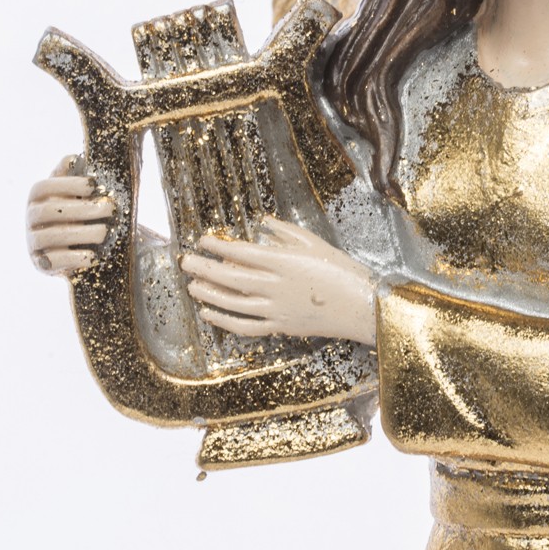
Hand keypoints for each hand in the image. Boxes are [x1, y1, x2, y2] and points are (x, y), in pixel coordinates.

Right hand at [26, 161, 114, 273]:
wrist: (79, 247)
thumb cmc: (79, 213)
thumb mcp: (76, 194)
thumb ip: (73, 176)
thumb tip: (73, 157)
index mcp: (37, 198)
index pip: (43, 187)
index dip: (66, 185)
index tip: (93, 185)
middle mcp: (30, 219)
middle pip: (48, 211)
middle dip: (81, 209)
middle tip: (109, 208)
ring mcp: (33, 242)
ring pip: (50, 236)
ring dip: (80, 233)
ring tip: (104, 232)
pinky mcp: (41, 264)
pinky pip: (53, 261)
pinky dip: (74, 258)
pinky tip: (93, 256)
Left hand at [181, 218, 377, 345]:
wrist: (363, 306)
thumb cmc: (343, 271)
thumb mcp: (316, 244)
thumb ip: (286, 232)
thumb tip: (262, 223)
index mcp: (285, 262)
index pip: (242, 253)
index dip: (218, 247)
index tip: (203, 240)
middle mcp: (276, 286)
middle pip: (230, 278)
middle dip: (204, 269)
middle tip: (185, 261)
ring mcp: (277, 309)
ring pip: (233, 304)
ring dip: (209, 294)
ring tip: (192, 285)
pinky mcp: (281, 327)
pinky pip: (246, 326)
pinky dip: (224, 321)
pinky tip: (210, 313)